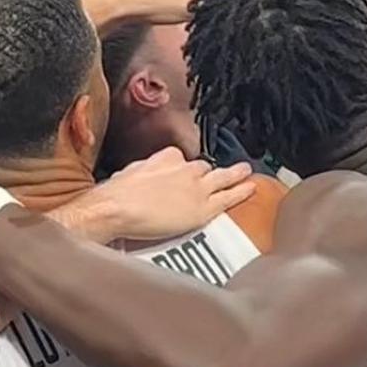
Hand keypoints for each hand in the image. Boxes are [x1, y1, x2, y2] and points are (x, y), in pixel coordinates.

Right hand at [53, 148, 255, 242]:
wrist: (116, 208)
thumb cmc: (115, 195)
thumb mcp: (129, 173)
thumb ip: (144, 173)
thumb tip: (143, 179)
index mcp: (166, 158)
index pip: (181, 159)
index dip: (183, 169)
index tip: (183, 174)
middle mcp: (184, 169)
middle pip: (204, 168)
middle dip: (211, 172)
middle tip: (226, 170)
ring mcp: (197, 188)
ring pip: (221, 177)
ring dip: (235, 174)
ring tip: (247, 172)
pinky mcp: (203, 207)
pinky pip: (228, 197)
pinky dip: (241, 191)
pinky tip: (251, 188)